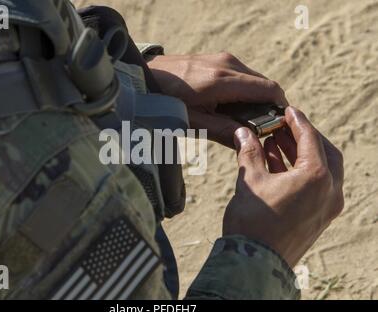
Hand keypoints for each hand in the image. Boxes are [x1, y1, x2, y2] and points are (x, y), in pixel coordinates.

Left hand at [147, 53, 287, 147]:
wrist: (145, 78)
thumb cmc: (166, 102)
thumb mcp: (193, 122)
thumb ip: (224, 131)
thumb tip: (249, 141)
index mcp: (223, 81)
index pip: (269, 90)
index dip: (278, 109)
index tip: (276, 126)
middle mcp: (228, 64)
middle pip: (265, 85)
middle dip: (266, 107)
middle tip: (257, 128)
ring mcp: (223, 58)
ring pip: (254, 80)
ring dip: (254, 99)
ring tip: (240, 119)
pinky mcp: (218, 59)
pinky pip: (241, 75)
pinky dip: (243, 91)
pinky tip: (229, 106)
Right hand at [223, 107, 343, 266]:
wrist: (255, 262)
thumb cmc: (253, 222)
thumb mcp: (250, 180)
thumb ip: (250, 152)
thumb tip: (244, 132)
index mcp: (317, 177)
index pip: (310, 139)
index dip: (297, 122)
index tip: (288, 111)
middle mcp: (329, 191)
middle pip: (324, 153)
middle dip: (303, 138)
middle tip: (283, 127)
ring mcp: (326, 207)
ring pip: (321, 170)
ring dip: (300, 155)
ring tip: (275, 143)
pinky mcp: (318, 218)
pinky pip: (315, 187)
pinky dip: (299, 173)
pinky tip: (277, 165)